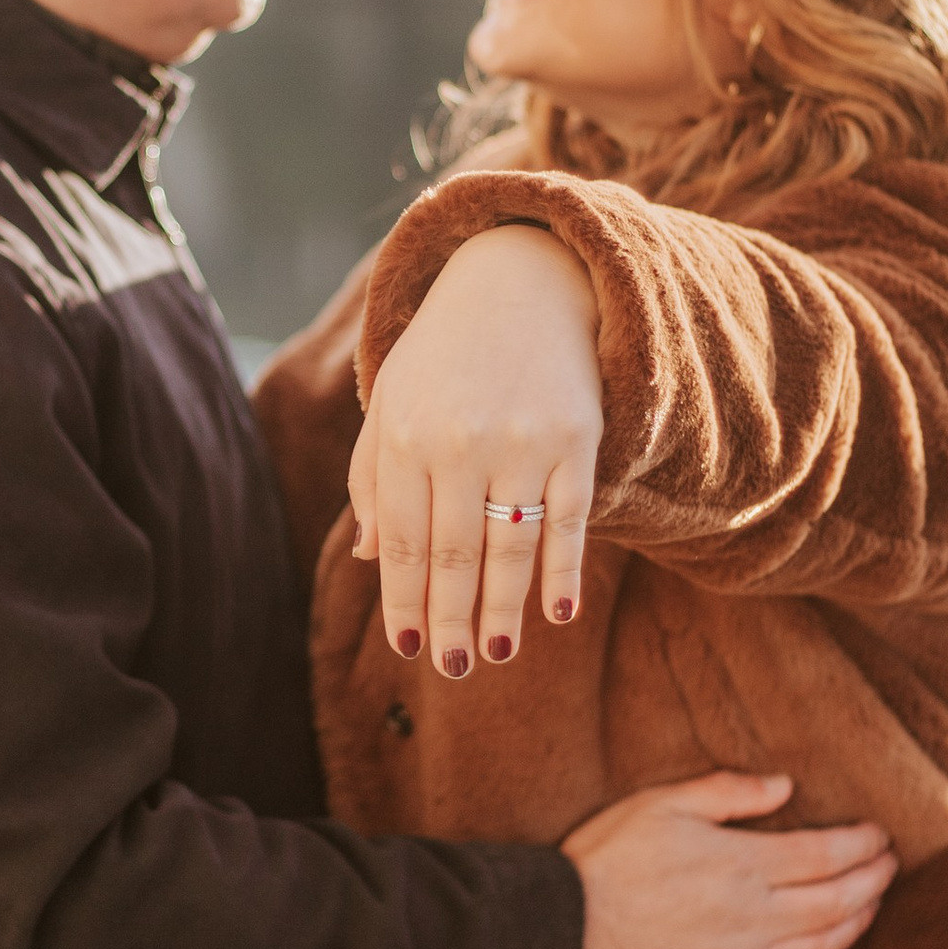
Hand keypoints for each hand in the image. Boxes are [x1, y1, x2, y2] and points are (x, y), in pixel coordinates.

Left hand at [351, 226, 602, 675]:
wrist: (521, 280)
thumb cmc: (444, 355)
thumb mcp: (392, 403)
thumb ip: (373, 480)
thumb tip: (372, 560)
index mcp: (404, 436)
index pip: (404, 541)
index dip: (407, 599)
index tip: (410, 645)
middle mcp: (459, 441)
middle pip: (454, 555)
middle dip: (451, 620)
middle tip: (453, 668)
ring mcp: (521, 441)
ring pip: (510, 547)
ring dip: (503, 610)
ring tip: (495, 653)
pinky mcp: (575, 437)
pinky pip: (567, 520)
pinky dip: (563, 570)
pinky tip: (558, 611)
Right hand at [564, 772, 895, 948]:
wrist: (560, 935)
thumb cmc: (605, 860)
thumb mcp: (661, 804)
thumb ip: (728, 793)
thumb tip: (785, 787)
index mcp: (743, 865)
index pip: (825, 853)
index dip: (861, 844)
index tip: (881, 834)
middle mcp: (755, 919)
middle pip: (837, 901)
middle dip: (871, 881)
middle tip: (889, 866)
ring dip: (856, 925)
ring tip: (870, 907)